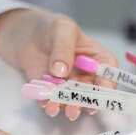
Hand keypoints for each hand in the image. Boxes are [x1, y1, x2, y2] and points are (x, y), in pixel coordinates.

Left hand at [0, 9, 117, 120]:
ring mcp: (69, 86)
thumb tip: (61, 71)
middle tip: (75, 107)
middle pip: (91, 94)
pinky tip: (43, 102)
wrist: (27, 34)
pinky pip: (52, 101)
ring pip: (72, 101)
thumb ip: (63, 48)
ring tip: (55, 107)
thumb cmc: (52, 27)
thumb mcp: (62, 29)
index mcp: (98, 60)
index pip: (108, 76)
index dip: (107, 86)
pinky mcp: (52, 91)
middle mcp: (86, 77)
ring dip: (65, 107)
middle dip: (84, 102)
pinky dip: (48, 104)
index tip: (98, 93)